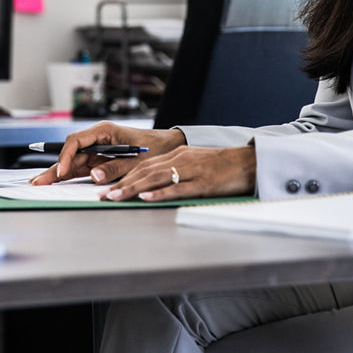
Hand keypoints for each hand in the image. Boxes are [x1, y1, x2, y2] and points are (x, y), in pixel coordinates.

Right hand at [29, 121, 186, 184]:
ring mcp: (98, 150)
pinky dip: (70, 176)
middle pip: (70, 153)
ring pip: (73, 162)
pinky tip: (55, 182)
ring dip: (58, 173)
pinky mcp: (101, 160)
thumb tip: (94, 176)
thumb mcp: (137, 160)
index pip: (76, 141)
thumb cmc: (155, 147)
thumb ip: (115, 167)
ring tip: (40, 183)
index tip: (61, 171)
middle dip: (55, 167)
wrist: (169, 146)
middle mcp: (98, 139)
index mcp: (105, 131)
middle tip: (37, 181)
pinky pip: (82, 168)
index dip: (66, 156)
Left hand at [99, 145, 256, 201]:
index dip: (123, 176)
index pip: (144, 165)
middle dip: (121, 184)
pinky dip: (160, 193)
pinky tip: (146, 198)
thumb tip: (152, 187)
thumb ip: (175, 172)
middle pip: (145, 171)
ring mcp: (191, 170)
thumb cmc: (222, 167)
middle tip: (103, 195)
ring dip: (133, 188)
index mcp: (177, 155)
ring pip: (156, 178)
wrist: (249, 162)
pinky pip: (178, 188)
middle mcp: (180, 159)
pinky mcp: (203, 183)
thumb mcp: (195, 164)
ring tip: (115, 197)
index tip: (106, 188)